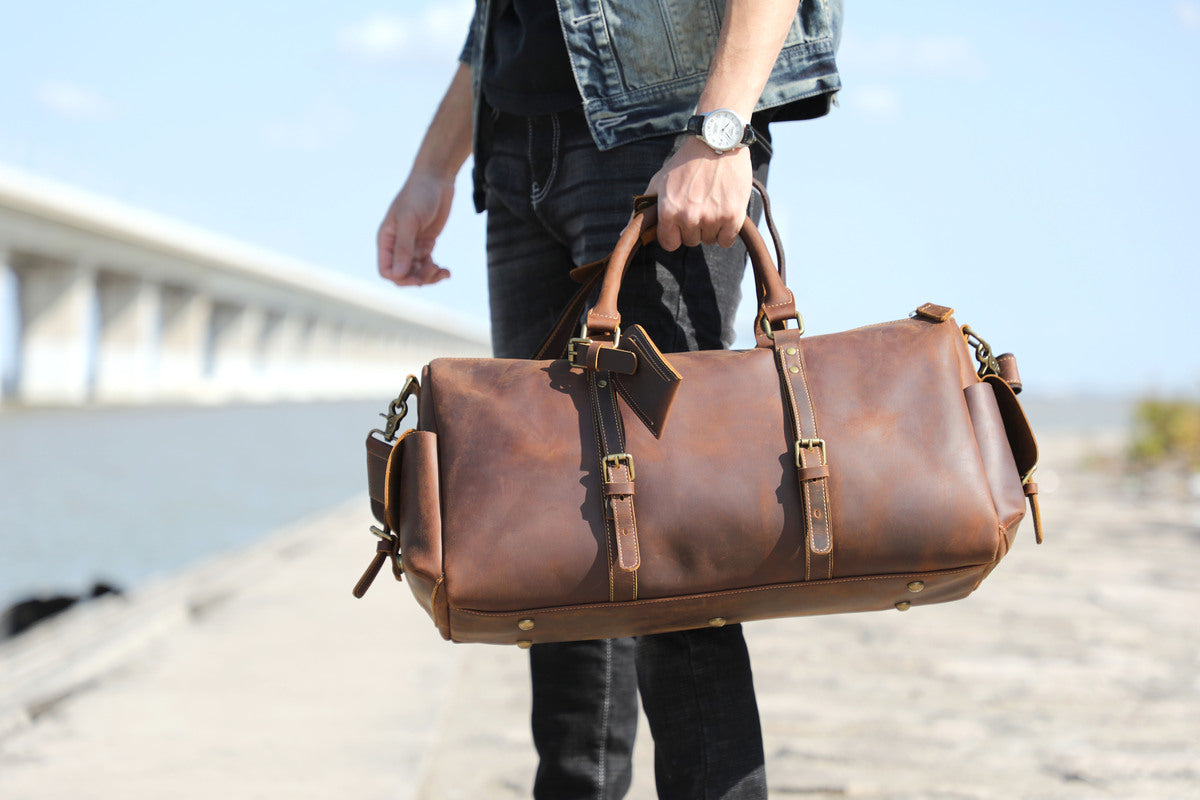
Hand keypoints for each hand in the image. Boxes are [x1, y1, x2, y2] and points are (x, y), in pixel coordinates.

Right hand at [377, 171, 454, 285]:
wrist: (437, 179)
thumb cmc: (418, 195)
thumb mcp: (409, 221)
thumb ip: (403, 248)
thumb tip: (398, 275)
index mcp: (387, 240)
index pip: (386, 271)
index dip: (400, 279)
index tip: (418, 279)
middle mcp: (397, 245)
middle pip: (403, 275)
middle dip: (419, 278)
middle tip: (434, 269)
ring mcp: (412, 245)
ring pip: (417, 273)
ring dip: (430, 276)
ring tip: (443, 271)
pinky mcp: (426, 244)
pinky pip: (428, 265)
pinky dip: (437, 271)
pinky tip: (447, 271)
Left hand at [644, 136, 752, 250]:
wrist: (717, 142)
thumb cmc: (685, 162)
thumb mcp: (658, 182)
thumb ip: (641, 210)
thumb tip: (622, 233)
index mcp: (669, 210)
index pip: (669, 243)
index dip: (674, 233)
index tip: (680, 220)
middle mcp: (689, 217)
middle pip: (691, 241)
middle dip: (693, 227)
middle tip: (698, 204)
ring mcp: (712, 217)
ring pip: (709, 240)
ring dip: (711, 227)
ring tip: (712, 202)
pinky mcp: (733, 216)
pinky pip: (726, 240)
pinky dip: (727, 229)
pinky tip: (724, 209)